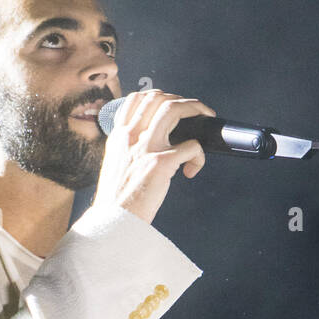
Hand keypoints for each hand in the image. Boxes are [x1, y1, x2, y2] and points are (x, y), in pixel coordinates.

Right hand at [90, 89, 215, 224]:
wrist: (113, 222)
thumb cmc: (116, 201)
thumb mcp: (114, 166)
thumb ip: (128, 150)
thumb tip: (151, 145)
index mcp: (119, 137)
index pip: (136, 99)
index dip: (159, 96)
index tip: (171, 104)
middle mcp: (131, 137)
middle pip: (158, 98)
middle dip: (182, 100)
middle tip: (195, 112)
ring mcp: (147, 147)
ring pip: (175, 109)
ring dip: (196, 110)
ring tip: (205, 119)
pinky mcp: (162, 163)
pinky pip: (192, 146)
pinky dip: (199, 156)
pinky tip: (192, 170)